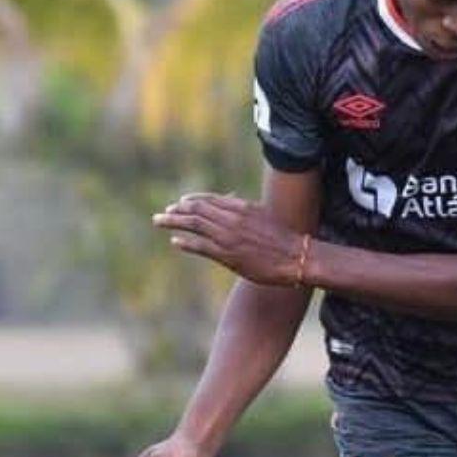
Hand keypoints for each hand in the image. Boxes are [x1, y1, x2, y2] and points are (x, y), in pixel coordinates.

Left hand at [153, 193, 305, 286]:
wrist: (296, 257)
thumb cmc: (283, 239)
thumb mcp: (264, 216)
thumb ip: (245, 211)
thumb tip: (232, 203)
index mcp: (242, 207)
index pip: (209, 199)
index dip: (192, 200)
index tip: (181, 202)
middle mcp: (232, 219)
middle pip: (197, 209)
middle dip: (178, 209)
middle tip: (164, 212)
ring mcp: (229, 237)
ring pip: (194, 224)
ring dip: (174, 221)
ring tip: (160, 221)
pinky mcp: (228, 255)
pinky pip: (200, 246)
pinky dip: (186, 242)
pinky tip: (175, 241)